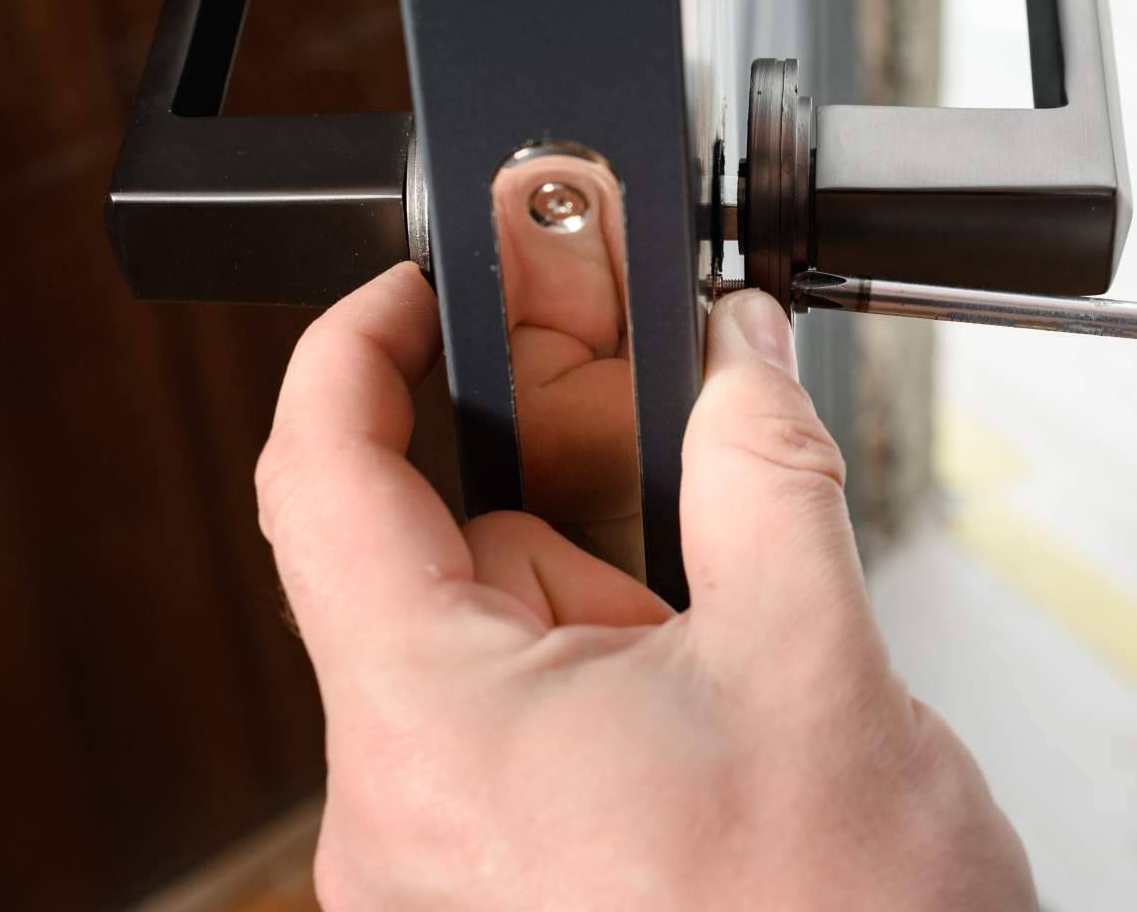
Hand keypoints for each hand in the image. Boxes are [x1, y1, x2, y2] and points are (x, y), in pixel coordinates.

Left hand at [255, 264, 1033, 909]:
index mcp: (431, 733)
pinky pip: (511, 713)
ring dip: (598, 580)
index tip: (428, 283)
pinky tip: (695, 669)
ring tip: (714, 602)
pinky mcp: (492, 877)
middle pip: (430, 552)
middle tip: (650, 393)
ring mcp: (443, 852)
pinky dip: (599, 656)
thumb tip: (738, 352)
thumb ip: (761, 471)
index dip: (364, 343)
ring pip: (483, 635)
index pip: (323, 476)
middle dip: (554, 473)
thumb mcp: (813, 664)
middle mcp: (402, 806)